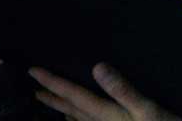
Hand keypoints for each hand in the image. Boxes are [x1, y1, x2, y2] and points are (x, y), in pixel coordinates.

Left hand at [29, 63, 181, 120]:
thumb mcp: (148, 108)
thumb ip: (122, 89)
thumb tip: (97, 67)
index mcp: (107, 114)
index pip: (73, 95)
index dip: (53, 82)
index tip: (33, 71)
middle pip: (72, 109)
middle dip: (53, 97)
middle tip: (34, 88)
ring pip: (79, 120)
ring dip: (63, 110)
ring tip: (51, 103)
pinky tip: (81, 120)